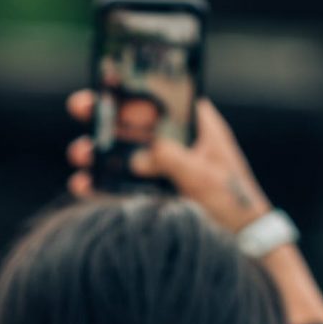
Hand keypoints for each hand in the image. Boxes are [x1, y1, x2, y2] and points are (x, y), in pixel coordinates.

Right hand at [66, 90, 271, 234]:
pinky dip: (98, 184)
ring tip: (81, 154)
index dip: (135, 85)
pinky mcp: (149, 193)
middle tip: (80, 107)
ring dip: (96, 151)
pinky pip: (117, 185)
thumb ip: (174, 161)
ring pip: (120, 152)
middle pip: (132, 121)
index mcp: (195, 126)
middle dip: (103, 114)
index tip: (109, 78)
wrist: (242, 245)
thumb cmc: (235, 202)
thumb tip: (140, 156)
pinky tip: (82, 185)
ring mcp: (159, 167)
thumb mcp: (207, 177)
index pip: (162, 96)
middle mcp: (173, 141)